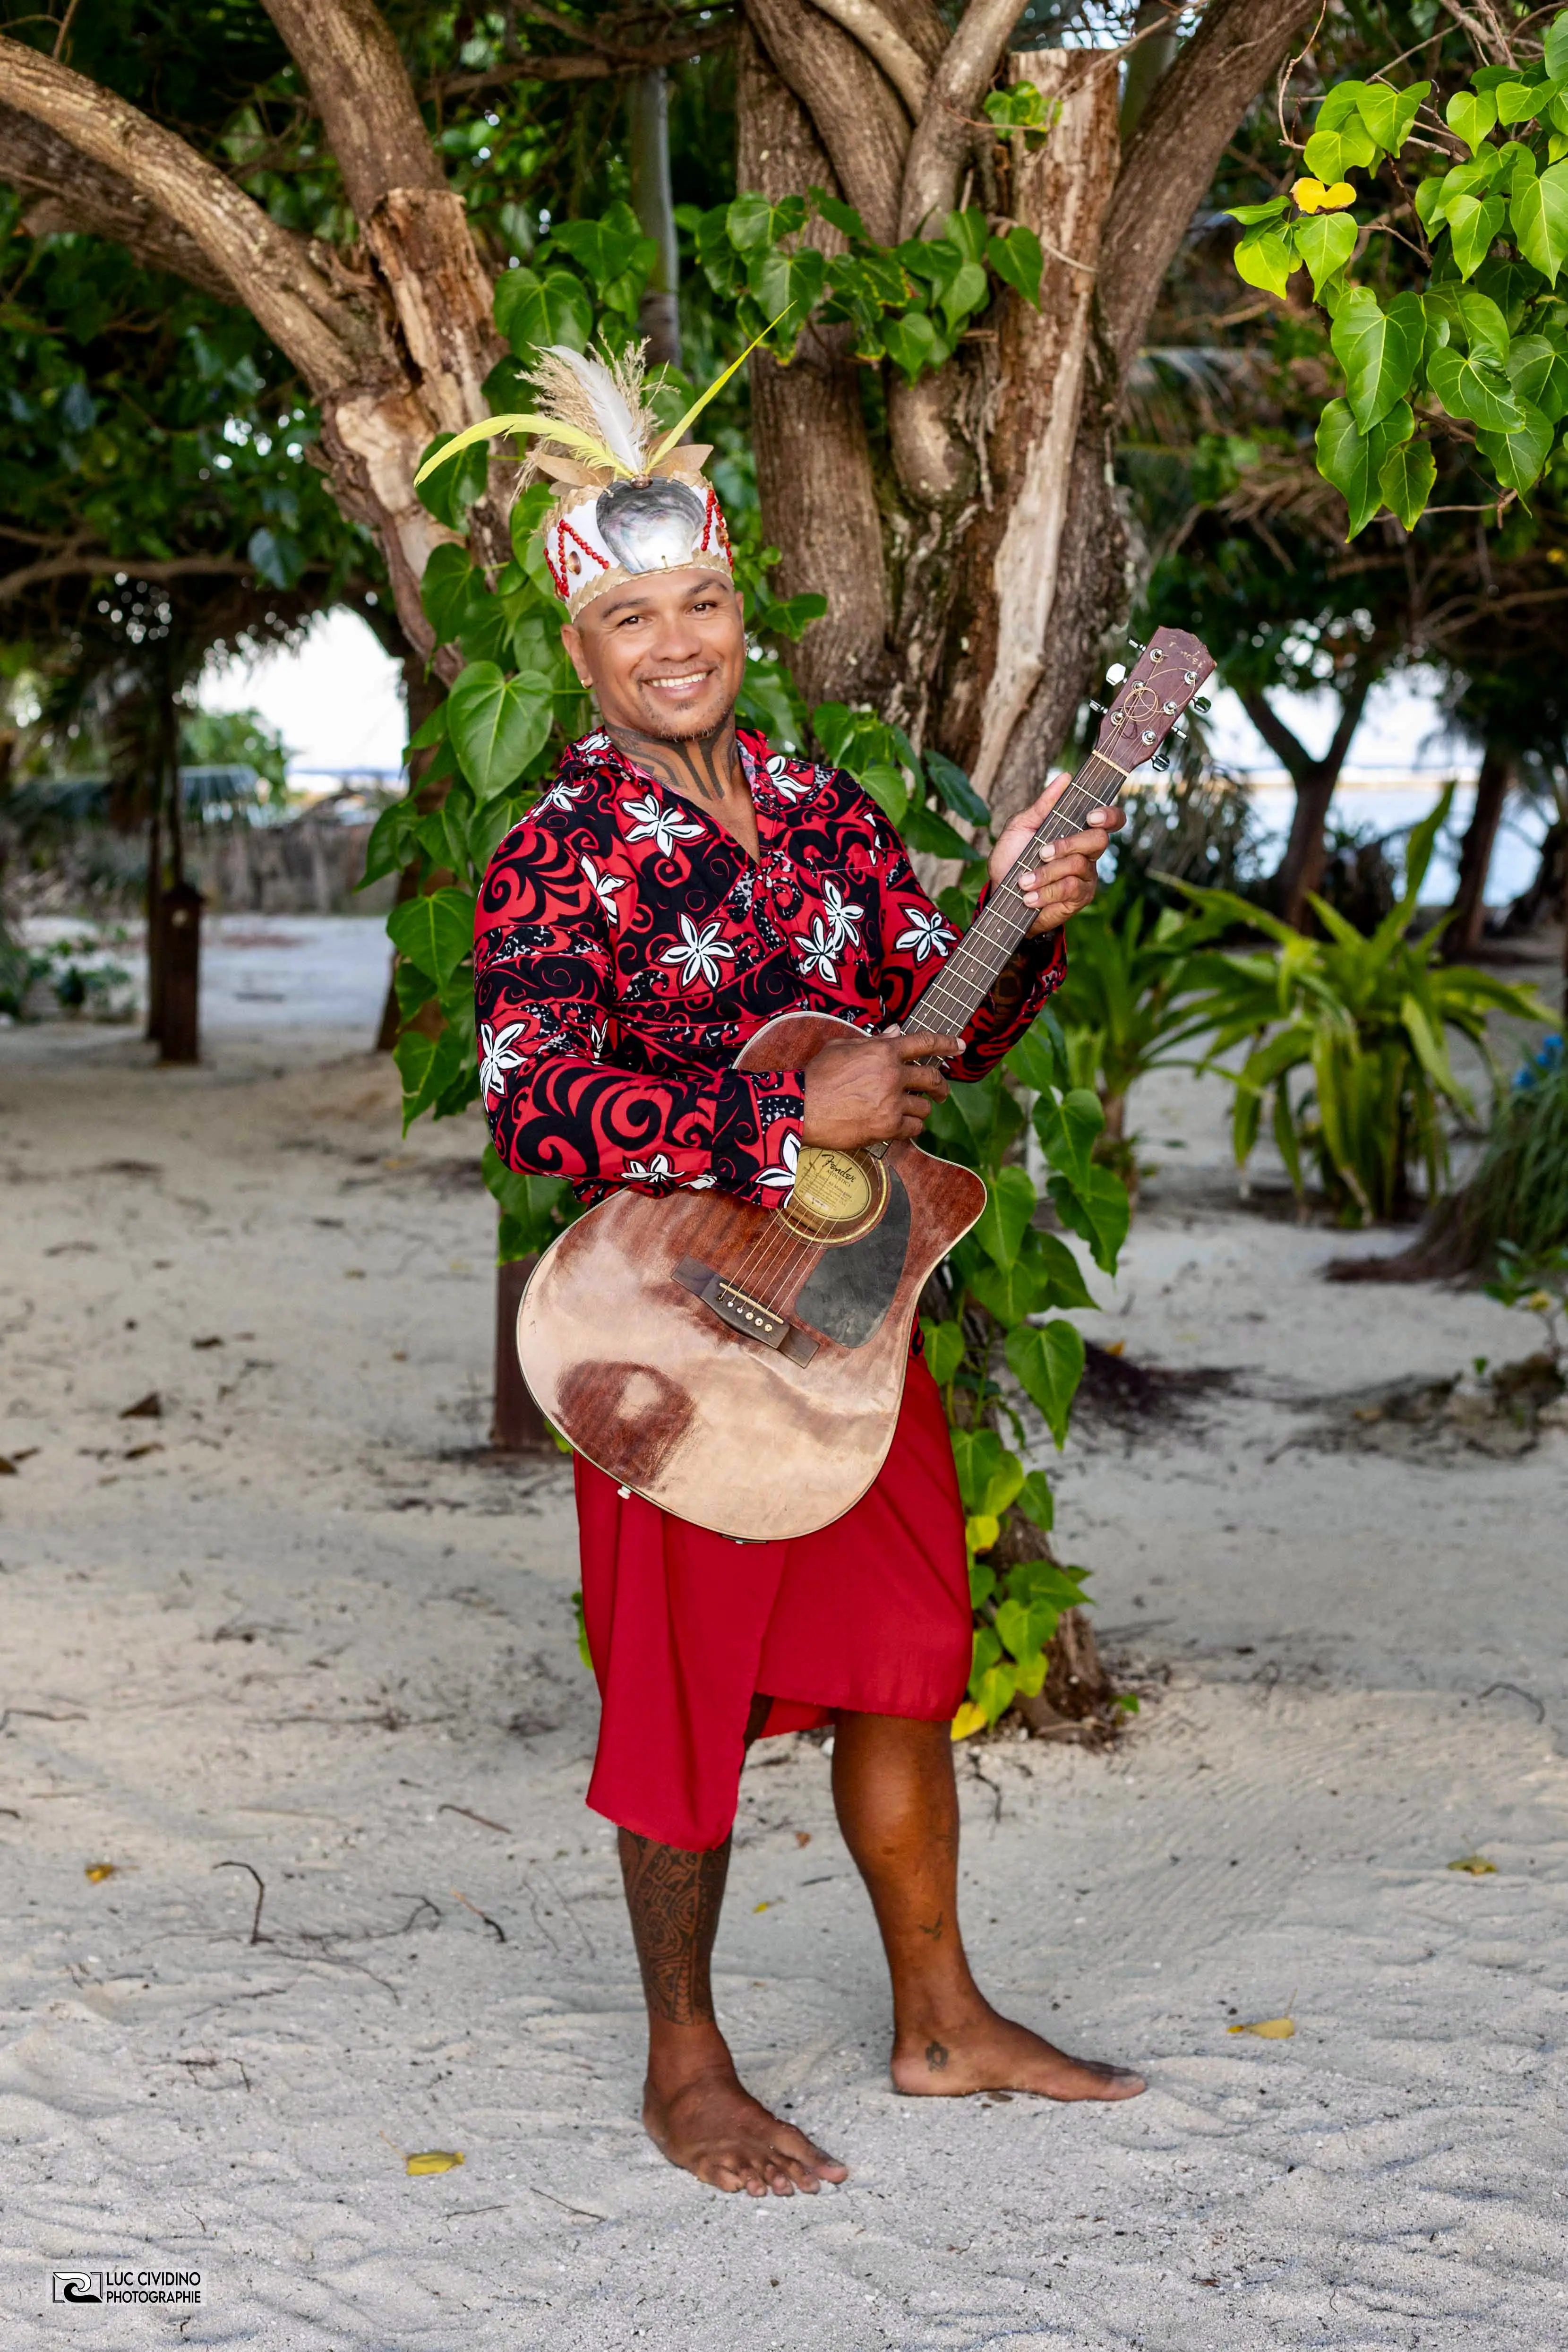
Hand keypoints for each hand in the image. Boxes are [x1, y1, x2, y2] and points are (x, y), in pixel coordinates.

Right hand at [801, 1030, 962, 1148]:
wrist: (801, 1107)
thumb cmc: (816, 1076)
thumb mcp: (841, 1047)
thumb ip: (872, 1040)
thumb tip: (896, 1033)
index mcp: (883, 1051)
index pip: (925, 1042)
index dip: (946, 1043)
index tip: (959, 1046)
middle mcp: (893, 1075)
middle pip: (932, 1078)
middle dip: (941, 1086)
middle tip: (941, 1091)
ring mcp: (892, 1102)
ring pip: (925, 1107)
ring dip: (920, 1109)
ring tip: (910, 1111)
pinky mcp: (887, 1126)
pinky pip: (914, 1128)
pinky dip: (911, 1127)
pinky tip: (902, 1126)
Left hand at [990, 772, 1123, 937]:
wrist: (1000, 893)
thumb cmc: (1012, 857)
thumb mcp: (1021, 826)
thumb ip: (1043, 805)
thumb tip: (1065, 777)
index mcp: (1078, 830)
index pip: (1110, 819)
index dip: (1109, 815)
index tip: (1091, 816)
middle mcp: (1088, 852)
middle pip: (1098, 840)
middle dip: (1068, 844)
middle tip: (1042, 852)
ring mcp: (1086, 876)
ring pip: (1078, 865)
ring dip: (1046, 873)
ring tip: (1024, 881)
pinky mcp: (1080, 898)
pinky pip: (1070, 889)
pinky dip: (1046, 892)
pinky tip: (1030, 898)